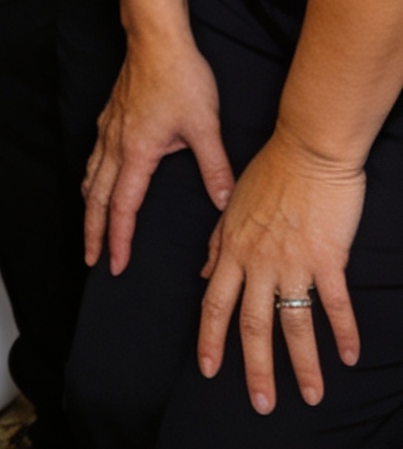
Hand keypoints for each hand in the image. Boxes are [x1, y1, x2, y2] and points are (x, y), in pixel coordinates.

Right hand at [83, 33, 232, 272]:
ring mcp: (109, 128)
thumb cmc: (180, 77)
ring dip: (90, 206)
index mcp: (136, 151)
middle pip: (96, 197)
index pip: (122, 206)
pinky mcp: (111, 115)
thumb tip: (226, 203)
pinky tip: (98, 179)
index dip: (118, 238)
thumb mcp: (205, 125)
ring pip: (91, 176)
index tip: (114, 264)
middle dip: (93, 231)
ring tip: (90, 227)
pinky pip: (94, 155)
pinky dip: (92, 178)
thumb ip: (215, 168)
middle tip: (90, 259)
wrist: (157, 38)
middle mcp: (115, 143)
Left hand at [198, 125, 363, 413]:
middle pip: (252, 324)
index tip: (207, 368)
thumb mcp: (233, 203)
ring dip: (303, 365)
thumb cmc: (271, 170)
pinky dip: (344, 333)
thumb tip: (202, 272)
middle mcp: (258, 261)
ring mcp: (293, 261)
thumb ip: (218, 241)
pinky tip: (349, 356)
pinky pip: (334, 305)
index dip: (210, 338)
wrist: (308, 147)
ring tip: (310, 396)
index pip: (214, 301)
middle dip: (254, 368)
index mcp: (233, 247)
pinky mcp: (326, 258)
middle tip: (259, 404)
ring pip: (294, 324)